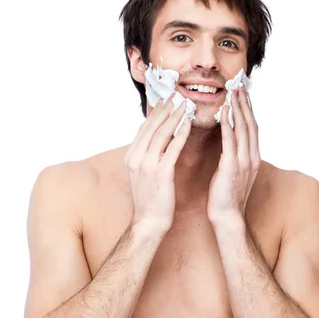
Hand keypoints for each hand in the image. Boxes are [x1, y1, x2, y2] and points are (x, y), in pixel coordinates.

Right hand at [124, 95, 191, 233]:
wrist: (148, 222)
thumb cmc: (149, 200)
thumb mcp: (141, 174)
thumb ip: (145, 156)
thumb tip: (154, 141)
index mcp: (131, 156)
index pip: (144, 128)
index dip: (155, 112)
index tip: (165, 99)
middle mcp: (136, 158)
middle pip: (151, 127)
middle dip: (165, 109)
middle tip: (176, 95)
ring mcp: (147, 165)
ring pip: (161, 134)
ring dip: (174, 117)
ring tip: (184, 105)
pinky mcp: (161, 173)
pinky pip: (172, 149)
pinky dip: (180, 134)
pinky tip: (188, 124)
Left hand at [207, 85, 260, 224]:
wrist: (228, 217)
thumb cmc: (227, 197)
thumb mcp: (234, 174)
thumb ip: (234, 157)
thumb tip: (230, 145)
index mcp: (252, 158)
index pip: (252, 128)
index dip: (248, 110)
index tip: (243, 94)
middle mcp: (251, 157)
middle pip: (250, 124)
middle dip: (245, 104)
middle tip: (239, 86)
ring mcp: (243, 162)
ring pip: (243, 129)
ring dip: (238, 109)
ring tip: (233, 92)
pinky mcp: (231, 167)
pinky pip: (230, 141)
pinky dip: (228, 125)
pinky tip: (225, 112)